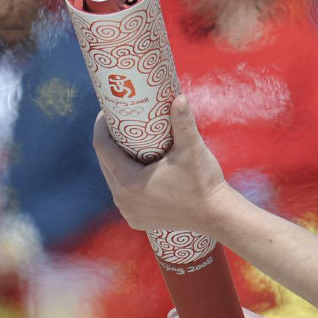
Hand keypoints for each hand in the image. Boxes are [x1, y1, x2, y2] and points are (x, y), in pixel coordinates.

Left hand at [91, 94, 237, 234]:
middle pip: (105, 163)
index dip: (101, 126)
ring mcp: (129, 212)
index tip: (107, 111)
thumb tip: (179, 97)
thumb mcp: (192, 149)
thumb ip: (183, 122)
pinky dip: (124, 179)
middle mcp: (123, 200)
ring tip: (124, 141)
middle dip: (108, 140)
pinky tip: (131, 166)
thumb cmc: (203, 181)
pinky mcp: (136, 219)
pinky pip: (123, 194)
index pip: (102, 148)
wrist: (216, 215)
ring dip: (115, 160)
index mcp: (129, 183)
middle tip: (118, 121)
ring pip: (112, 179)